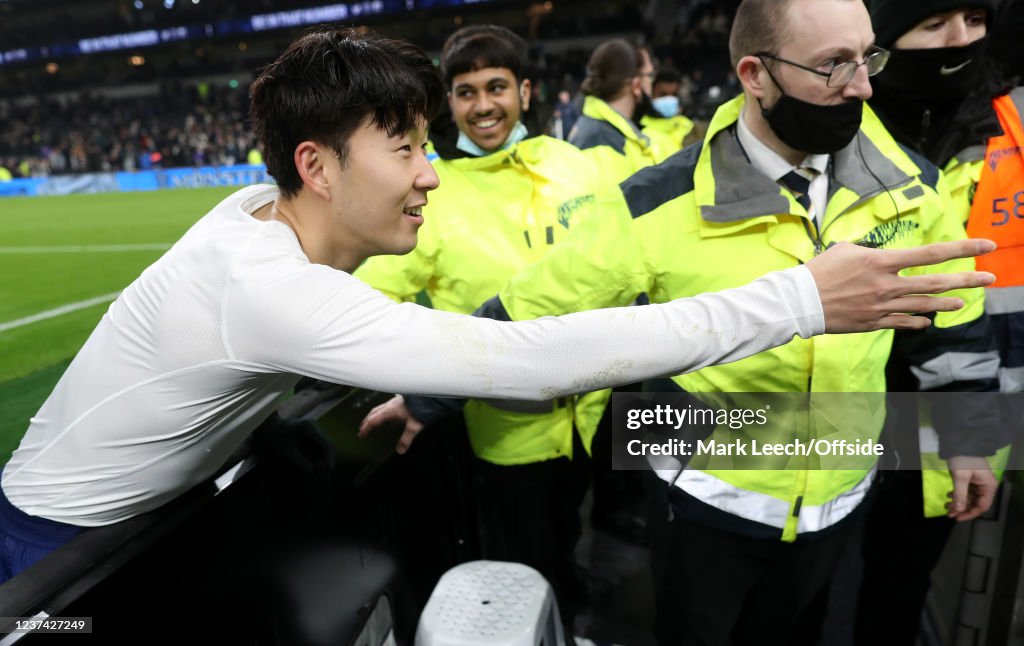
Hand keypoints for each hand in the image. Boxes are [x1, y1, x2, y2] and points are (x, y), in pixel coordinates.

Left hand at [251, 413, 335, 481]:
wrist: (267, 426)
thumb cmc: (274, 438)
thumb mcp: (286, 452)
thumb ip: (299, 462)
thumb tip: (312, 472)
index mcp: (309, 428)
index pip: (326, 444)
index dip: (329, 458)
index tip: (329, 470)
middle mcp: (314, 425)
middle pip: (328, 443)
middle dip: (328, 458)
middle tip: (328, 471)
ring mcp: (312, 426)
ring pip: (325, 443)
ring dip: (324, 456)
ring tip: (323, 469)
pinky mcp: (310, 430)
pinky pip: (319, 442)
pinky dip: (319, 452)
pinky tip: (317, 462)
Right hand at [358, 395, 425, 454]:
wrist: (430, 393)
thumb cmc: (422, 407)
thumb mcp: (414, 426)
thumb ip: (406, 439)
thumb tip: (400, 450)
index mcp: (390, 411)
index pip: (373, 420)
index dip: (366, 428)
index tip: (361, 434)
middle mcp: (390, 405)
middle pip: (374, 413)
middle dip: (367, 421)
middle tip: (363, 427)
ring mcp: (396, 401)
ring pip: (381, 409)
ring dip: (375, 416)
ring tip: (375, 423)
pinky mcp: (402, 400)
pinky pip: (389, 407)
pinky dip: (386, 414)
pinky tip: (393, 418)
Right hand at [806, 239, 995, 332]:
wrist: (798, 301)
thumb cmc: (819, 271)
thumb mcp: (846, 250)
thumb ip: (872, 252)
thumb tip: (884, 256)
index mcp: (881, 261)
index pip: (931, 253)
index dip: (963, 247)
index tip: (986, 244)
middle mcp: (887, 284)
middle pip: (936, 282)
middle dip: (967, 279)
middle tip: (990, 279)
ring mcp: (881, 306)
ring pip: (924, 305)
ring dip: (947, 304)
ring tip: (963, 302)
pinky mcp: (873, 323)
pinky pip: (903, 323)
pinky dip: (918, 322)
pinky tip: (928, 321)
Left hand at [946, 455, 997, 520]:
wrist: (960, 443)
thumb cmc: (963, 459)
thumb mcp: (960, 477)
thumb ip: (960, 494)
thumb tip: (959, 509)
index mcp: (989, 486)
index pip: (982, 506)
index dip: (970, 514)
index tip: (957, 518)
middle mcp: (985, 486)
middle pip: (975, 503)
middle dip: (961, 509)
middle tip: (948, 513)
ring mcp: (978, 483)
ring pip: (969, 498)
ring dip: (958, 503)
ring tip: (946, 506)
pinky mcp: (970, 479)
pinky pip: (965, 492)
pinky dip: (957, 495)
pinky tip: (949, 496)